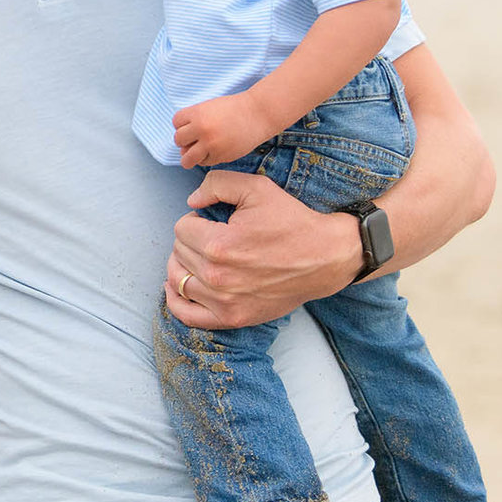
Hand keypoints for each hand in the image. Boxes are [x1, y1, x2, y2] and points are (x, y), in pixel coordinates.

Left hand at [164, 169, 359, 330]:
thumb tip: (191, 201)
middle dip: (191, 240)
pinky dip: (176, 300)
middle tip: (213, 237)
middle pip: (178, 253)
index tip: (213, 221)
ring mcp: (224, 301)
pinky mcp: (232, 318)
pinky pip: (186, 315)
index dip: (196, 219)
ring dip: (184, 264)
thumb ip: (217, 184)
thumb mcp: (257, 188)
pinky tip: (180, 285)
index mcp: (220, 245)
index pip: (181, 229)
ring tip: (200, 256)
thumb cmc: (292, 222)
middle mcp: (218, 277)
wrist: (325, 258)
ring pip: (178, 280)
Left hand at [171, 92, 275, 169]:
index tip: (193, 124)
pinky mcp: (220, 156)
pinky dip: (205, 159)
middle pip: (178, 140)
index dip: (183, 124)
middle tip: (196, 138)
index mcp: (197, 113)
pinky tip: (213, 151)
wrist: (258, 114)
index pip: (176, 122)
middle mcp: (201, 129)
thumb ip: (194, 120)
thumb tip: (182, 142)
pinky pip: (204, 162)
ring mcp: (211, 144)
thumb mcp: (210, 107)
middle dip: (185, 140)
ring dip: (189, 156)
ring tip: (197, 151)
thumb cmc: (234, 109)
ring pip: (186, 158)